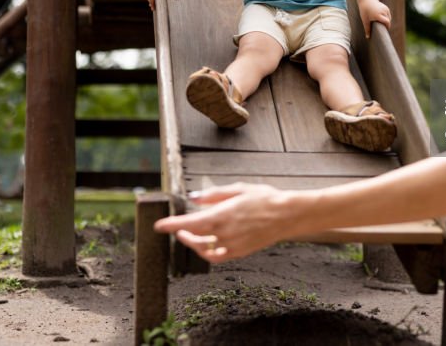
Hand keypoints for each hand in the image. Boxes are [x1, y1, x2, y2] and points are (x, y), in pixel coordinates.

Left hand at [153, 183, 294, 262]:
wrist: (287, 215)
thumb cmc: (263, 198)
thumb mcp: (238, 188)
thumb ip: (213, 195)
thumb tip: (193, 198)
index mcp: (221, 216)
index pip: (189, 223)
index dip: (171, 225)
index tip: (159, 226)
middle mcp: (224, 234)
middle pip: (194, 238)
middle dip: (182, 233)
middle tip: (178, 227)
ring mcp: (232, 246)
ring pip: (204, 249)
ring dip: (194, 243)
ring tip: (191, 235)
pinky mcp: (240, 253)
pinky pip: (217, 257)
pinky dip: (208, 252)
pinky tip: (207, 244)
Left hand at [358, 0, 390, 37]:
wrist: (367, 0)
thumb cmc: (364, 11)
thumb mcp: (365, 20)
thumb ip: (367, 29)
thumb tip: (367, 37)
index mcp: (378, 15)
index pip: (387, 22)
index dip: (387, 27)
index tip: (384, 31)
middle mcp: (383, 12)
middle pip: (388, 21)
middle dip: (386, 25)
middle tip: (381, 29)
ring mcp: (385, 9)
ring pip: (389, 18)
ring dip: (386, 22)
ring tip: (381, 24)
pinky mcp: (386, 8)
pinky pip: (388, 15)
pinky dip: (386, 18)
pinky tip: (382, 20)